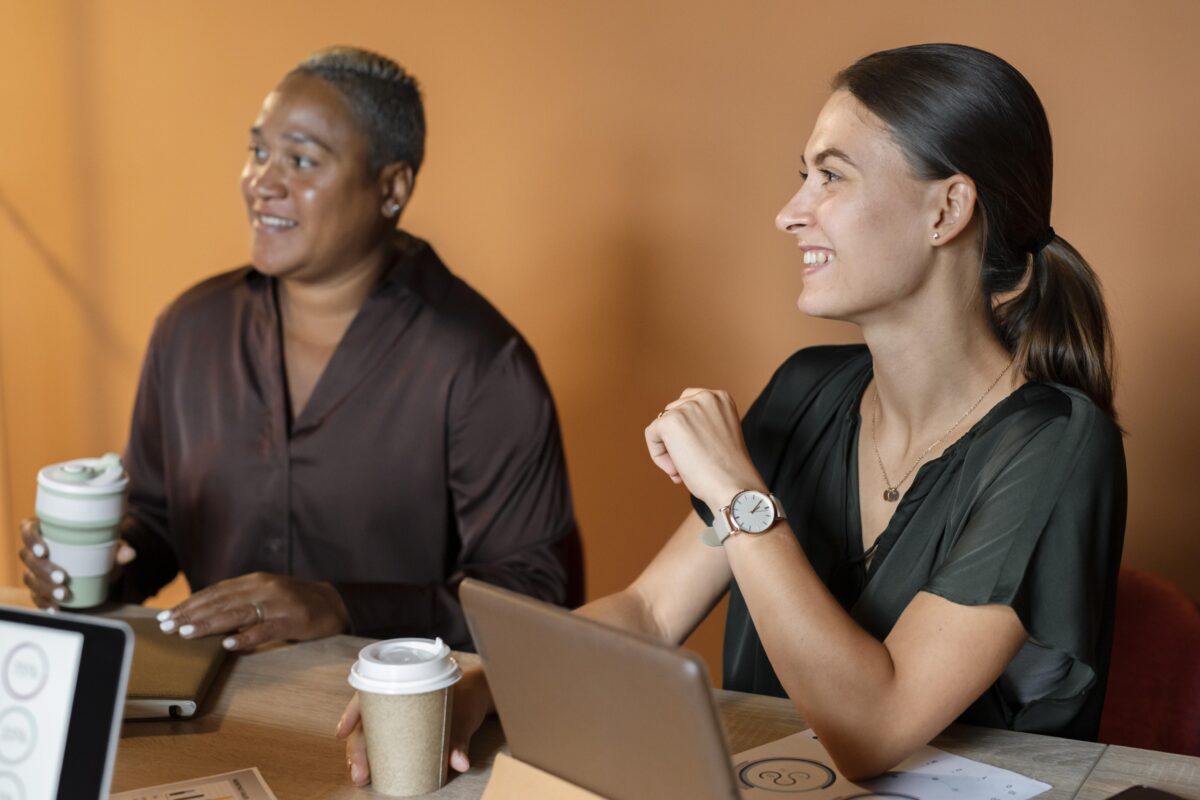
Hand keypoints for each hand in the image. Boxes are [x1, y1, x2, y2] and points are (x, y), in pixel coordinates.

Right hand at [18, 517, 135, 609]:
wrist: (100, 567)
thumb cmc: (99, 549)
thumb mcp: (109, 546)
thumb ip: (119, 548)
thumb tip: (129, 553)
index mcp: (47, 531)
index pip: (28, 530)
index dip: (31, 539)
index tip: (44, 550)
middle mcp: (37, 550)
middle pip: (28, 558)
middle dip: (43, 569)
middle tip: (62, 577)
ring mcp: (35, 570)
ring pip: (30, 578)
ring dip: (44, 588)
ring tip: (63, 594)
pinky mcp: (39, 588)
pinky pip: (35, 597)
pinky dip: (44, 604)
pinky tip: (55, 609)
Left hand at [156, 572, 349, 649]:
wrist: (334, 603)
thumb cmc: (294, 602)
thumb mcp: (265, 594)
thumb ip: (239, 599)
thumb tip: (202, 613)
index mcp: (255, 580)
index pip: (215, 591)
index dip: (190, 603)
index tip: (167, 616)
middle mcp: (264, 588)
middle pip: (221, 601)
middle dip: (191, 614)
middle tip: (166, 626)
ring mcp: (279, 604)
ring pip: (238, 614)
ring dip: (210, 624)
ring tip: (187, 633)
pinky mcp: (293, 621)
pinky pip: (266, 630)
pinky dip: (246, 637)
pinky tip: (228, 644)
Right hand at [336, 663, 492, 784]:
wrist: (479, 693)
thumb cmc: (468, 696)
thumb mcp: (465, 716)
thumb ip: (460, 739)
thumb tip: (459, 763)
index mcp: (405, 685)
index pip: (369, 695)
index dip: (352, 713)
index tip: (342, 732)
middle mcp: (397, 699)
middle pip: (367, 721)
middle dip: (357, 747)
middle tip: (359, 773)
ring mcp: (399, 713)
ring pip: (370, 732)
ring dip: (361, 754)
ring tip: (360, 776)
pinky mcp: (405, 727)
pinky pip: (383, 738)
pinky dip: (374, 754)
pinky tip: (368, 770)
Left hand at [645, 388, 765, 509]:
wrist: (734, 487)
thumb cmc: (729, 471)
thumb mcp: (719, 436)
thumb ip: (699, 426)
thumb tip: (672, 434)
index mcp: (721, 398)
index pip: (688, 404)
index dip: (687, 431)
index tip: (697, 452)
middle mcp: (706, 397)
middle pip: (672, 413)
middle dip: (676, 439)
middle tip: (690, 465)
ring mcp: (688, 407)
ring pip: (661, 425)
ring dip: (668, 449)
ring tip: (684, 469)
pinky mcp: (671, 421)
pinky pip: (651, 435)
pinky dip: (658, 455)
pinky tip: (676, 470)